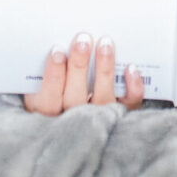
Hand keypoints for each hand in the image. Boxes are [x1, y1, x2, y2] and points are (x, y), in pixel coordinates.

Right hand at [23, 33, 145, 116]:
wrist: (83, 136)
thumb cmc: (59, 99)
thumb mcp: (44, 93)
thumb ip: (47, 76)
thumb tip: (56, 44)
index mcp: (49, 117)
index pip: (48, 101)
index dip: (53, 76)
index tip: (57, 51)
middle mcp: (74, 123)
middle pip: (74, 98)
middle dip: (79, 66)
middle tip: (83, 40)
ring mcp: (98, 122)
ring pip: (102, 99)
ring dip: (104, 70)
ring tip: (105, 44)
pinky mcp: (120, 118)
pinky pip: (128, 106)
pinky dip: (132, 87)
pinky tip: (130, 68)